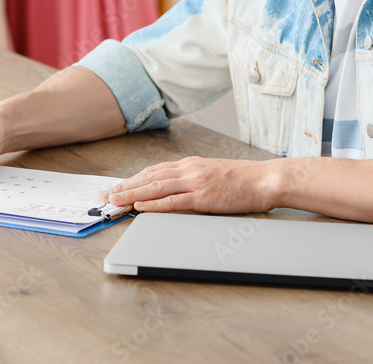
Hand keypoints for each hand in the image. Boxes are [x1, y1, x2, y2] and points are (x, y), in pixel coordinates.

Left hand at [100, 156, 277, 213]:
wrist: (265, 179)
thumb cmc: (243, 180)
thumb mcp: (212, 173)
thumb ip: (192, 179)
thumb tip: (172, 189)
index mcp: (190, 164)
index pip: (154, 170)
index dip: (132, 179)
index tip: (117, 187)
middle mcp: (189, 169)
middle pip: (149, 177)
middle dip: (125, 187)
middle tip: (107, 195)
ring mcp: (195, 182)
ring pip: (156, 188)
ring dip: (132, 195)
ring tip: (115, 201)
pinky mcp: (203, 197)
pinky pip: (173, 201)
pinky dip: (154, 205)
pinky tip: (140, 207)